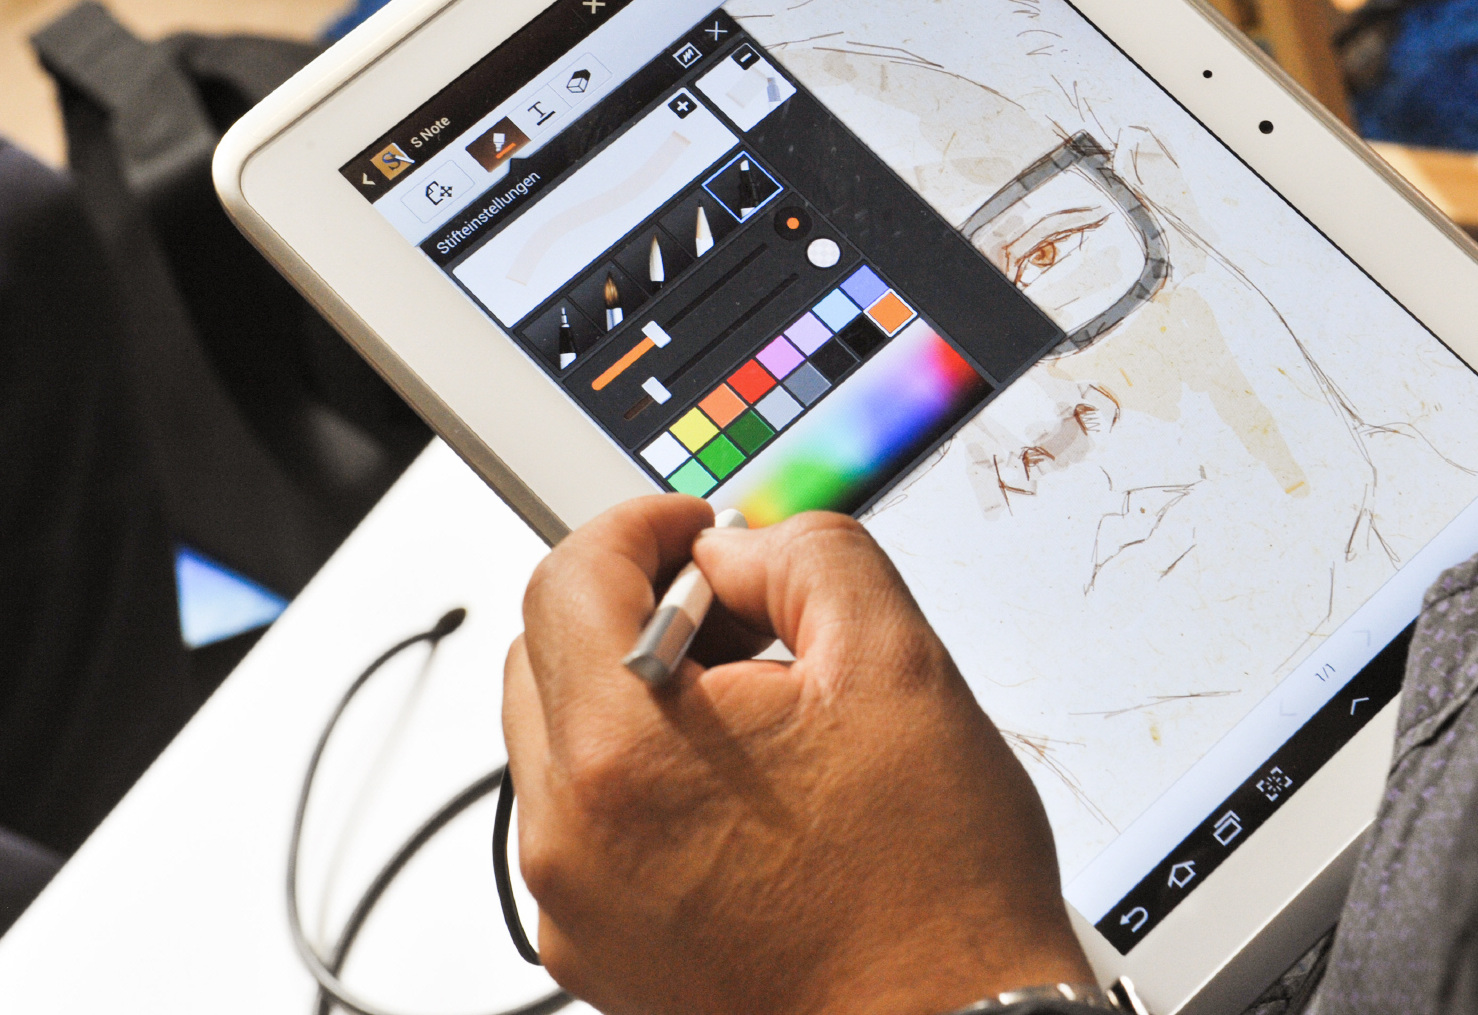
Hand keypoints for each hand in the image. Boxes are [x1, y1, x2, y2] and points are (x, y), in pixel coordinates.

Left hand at [502, 496, 1093, 1014]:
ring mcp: (578, 906)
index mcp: (622, 756)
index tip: (694, 530)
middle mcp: (572, 839)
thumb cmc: (931, 890)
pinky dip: (641, 774)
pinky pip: (587, 821)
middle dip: (634, 606)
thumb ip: (806, 559)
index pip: (568, 581)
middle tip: (737, 611)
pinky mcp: (601, 950)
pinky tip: (745, 786)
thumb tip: (739, 553)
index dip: (639, 527)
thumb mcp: (895, 663)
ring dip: (637, 692)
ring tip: (757, 709)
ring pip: (562, 739)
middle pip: (545, 655)